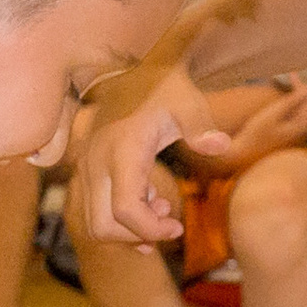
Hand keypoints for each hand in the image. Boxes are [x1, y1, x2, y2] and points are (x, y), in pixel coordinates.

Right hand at [73, 63, 228, 243]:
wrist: (131, 70)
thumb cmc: (165, 88)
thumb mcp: (188, 102)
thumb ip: (201, 125)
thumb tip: (221, 146)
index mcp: (121, 150)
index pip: (125, 209)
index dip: (151, 229)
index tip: (178, 226)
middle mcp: (95, 163)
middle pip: (101, 226)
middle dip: (136, 235)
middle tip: (170, 222)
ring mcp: (86, 169)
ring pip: (94, 224)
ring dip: (126, 229)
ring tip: (160, 208)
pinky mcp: (86, 172)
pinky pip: (93, 211)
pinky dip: (118, 220)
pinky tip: (149, 204)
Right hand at [210, 76, 306, 173]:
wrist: (243, 156)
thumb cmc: (256, 134)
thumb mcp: (272, 114)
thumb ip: (291, 102)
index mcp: (302, 127)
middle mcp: (302, 133)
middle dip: (304, 91)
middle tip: (292, 75)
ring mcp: (294, 136)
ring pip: (303, 112)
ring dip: (297, 97)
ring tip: (287, 82)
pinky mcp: (286, 137)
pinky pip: (295, 118)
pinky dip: (292, 106)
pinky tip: (283, 100)